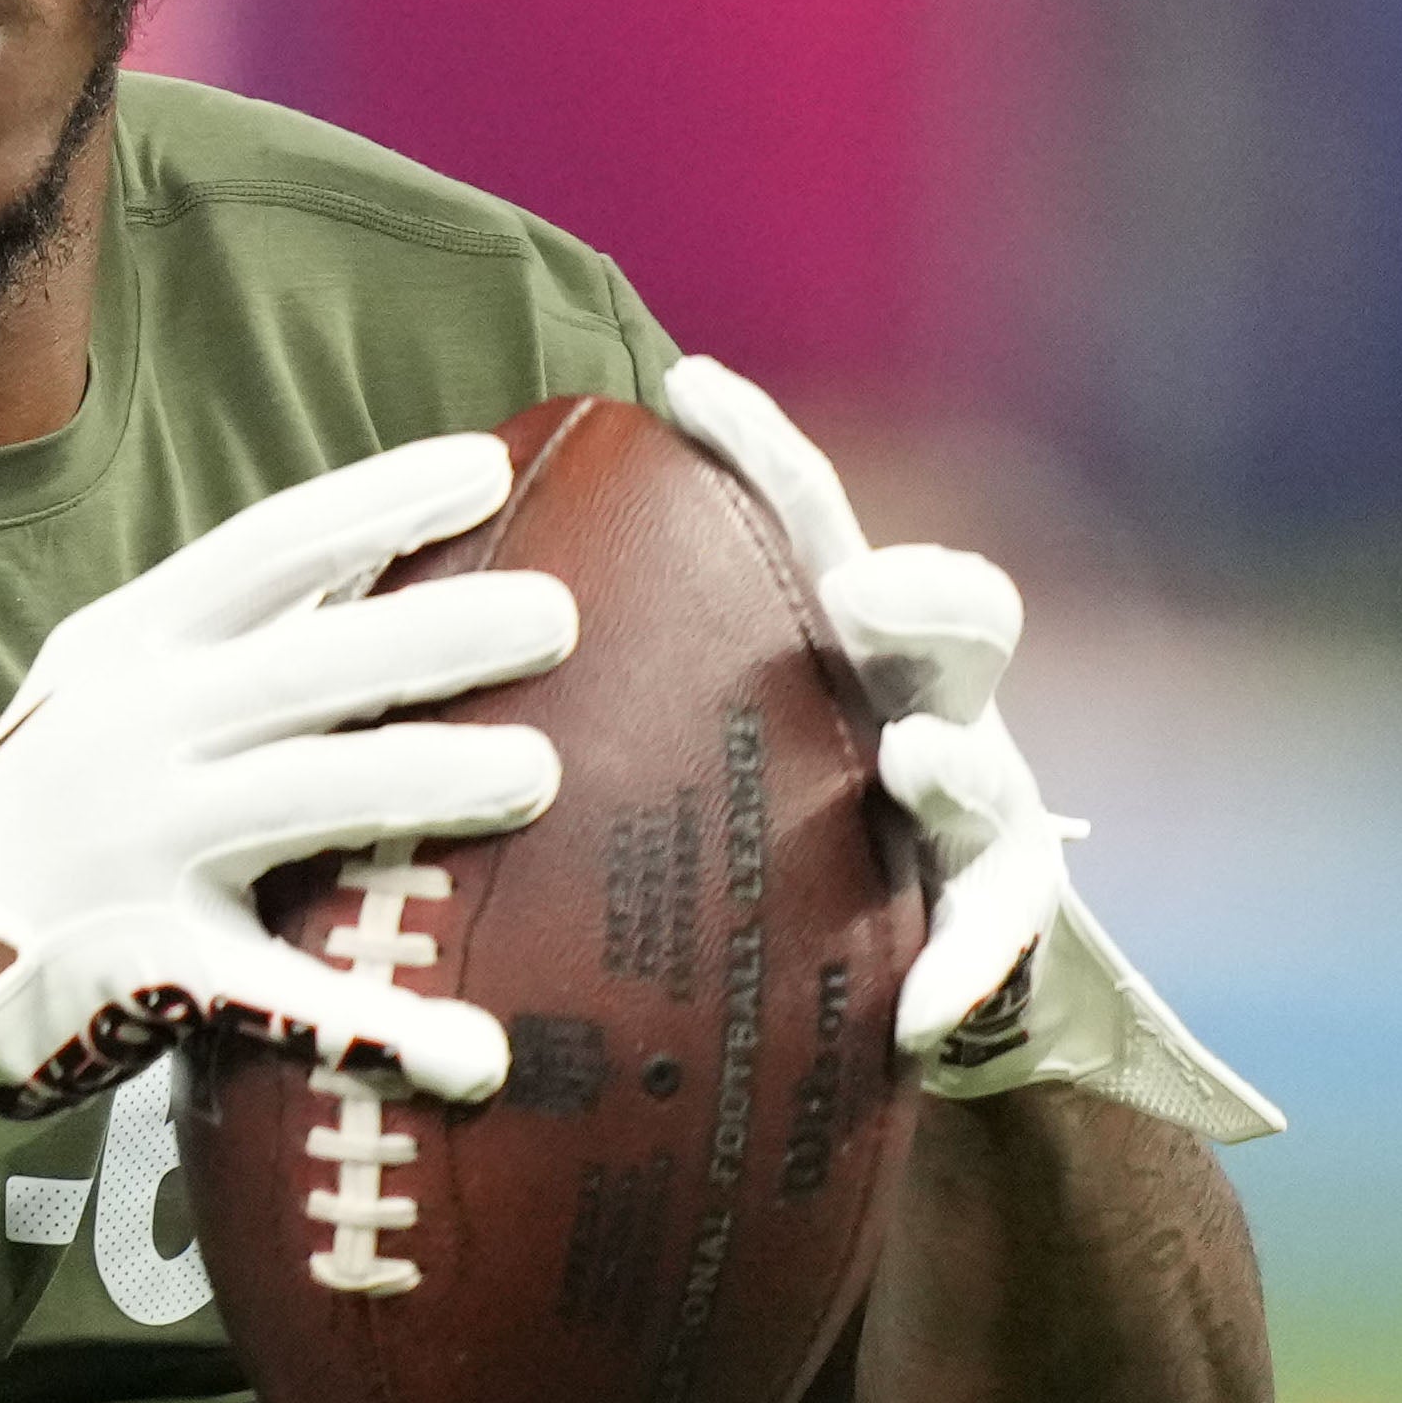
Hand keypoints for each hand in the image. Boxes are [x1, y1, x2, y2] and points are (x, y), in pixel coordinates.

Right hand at [0, 428, 570, 1164]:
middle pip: (306, 665)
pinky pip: (282, 999)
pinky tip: (474, 1056)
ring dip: (429, 782)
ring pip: (305, 800)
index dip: (376, 503)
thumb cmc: (49, 827)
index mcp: (123, 649)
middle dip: (437, 632)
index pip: (264, 549)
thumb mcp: (105, 701)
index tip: (485, 469)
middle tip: (557, 616)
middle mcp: (123, 732)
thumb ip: (227, 648)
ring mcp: (130, 849)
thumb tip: (394, 569)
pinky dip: (381, 1028)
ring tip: (540, 771)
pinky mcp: (145, 972)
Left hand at [660, 356, 1279, 1136]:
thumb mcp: (692, 741)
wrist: (887, 972)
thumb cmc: (759, 828)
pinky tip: (915, 1013)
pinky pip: (997, 940)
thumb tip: (400, 625)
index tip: (686, 389)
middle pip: (964, 616)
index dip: (763, 450)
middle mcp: (929, 703)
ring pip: (989, 771)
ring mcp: (981, 808)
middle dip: (919, 595)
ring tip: (910, 763)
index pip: (812, 521)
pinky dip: (961, 970)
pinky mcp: (1000, 915)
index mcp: (842, 644)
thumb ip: (609, 678)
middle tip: (854, 598)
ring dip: (954, 768)